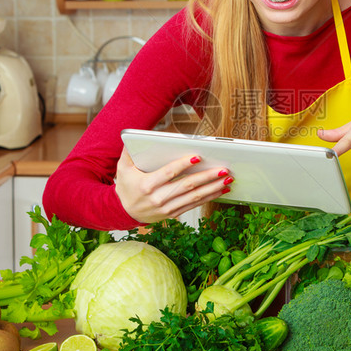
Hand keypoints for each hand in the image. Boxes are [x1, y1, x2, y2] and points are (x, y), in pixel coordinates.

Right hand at [114, 147, 232, 223]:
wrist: (124, 212)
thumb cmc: (126, 186)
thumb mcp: (122, 168)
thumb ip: (129, 152)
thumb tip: (132, 137)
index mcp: (147, 185)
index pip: (169, 173)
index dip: (183, 165)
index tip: (198, 157)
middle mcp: (159, 198)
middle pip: (187, 186)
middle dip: (207, 177)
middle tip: (223, 169)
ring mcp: (167, 207)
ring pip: (194, 197)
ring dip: (213, 188)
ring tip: (227, 179)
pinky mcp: (173, 213)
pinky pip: (194, 205)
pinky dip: (209, 198)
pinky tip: (221, 190)